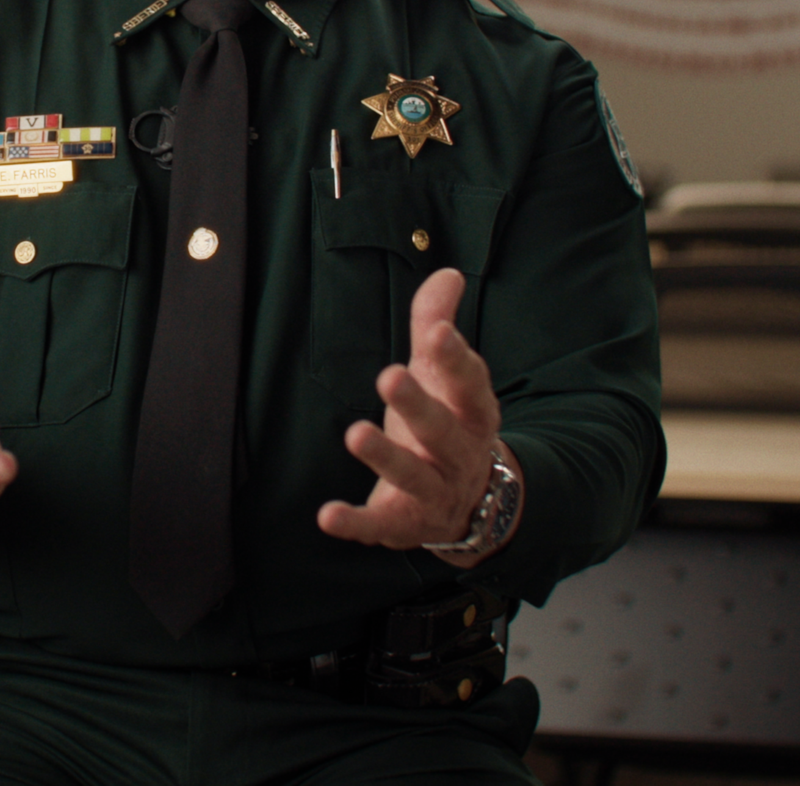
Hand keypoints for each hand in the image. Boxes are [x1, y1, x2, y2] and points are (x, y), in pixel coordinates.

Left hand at [316, 267, 518, 562]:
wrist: (470, 503)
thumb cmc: (447, 421)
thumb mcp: (442, 374)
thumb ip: (437, 323)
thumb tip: (448, 273)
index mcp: (473, 412)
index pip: (470, 384)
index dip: (457, 359)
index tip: (437, 333)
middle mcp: (459, 453)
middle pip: (442, 430)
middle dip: (418, 405)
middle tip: (389, 375)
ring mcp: (434, 492)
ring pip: (414, 477)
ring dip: (386, 458)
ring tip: (355, 434)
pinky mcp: (404, 523)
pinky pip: (380, 525)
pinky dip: (355, 523)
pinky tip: (326, 516)